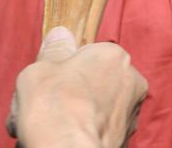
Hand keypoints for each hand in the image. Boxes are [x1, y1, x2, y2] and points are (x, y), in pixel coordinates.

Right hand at [8, 27, 147, 147]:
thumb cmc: (53, 107)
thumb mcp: (40, 69)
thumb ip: (53, 50)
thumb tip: (60, 34)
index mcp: (114, 56)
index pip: (86, 58)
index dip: (61, 73)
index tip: (47, 86)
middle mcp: (131, 80)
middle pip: (92, 84)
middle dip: (68, 96)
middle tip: (43, 110)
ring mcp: (131, 110)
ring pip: (95, 109)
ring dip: (74, 116)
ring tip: (50, 128)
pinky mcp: (126, 137)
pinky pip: (98, 130)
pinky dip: (82, 133)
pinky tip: (62, 140)